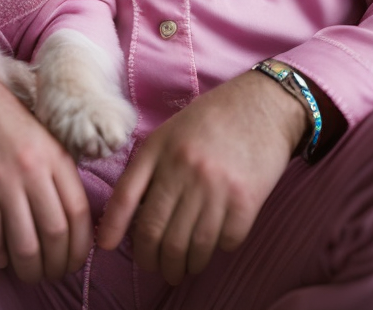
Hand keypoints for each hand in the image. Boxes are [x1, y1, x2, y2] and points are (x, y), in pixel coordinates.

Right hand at [0, 32, 92, 283]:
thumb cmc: (1, 116)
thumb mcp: (42, 134)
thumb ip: (59, 171)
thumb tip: (76, 218)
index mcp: (52, 155)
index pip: (77, 213)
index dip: (80, 247)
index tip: (76, 261)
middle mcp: (28, 171)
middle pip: (54, 235)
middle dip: (57, 265)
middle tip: (53, 273)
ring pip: (23, 246)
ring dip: (29, 269)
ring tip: (29, 272)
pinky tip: (2, 256)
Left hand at [97, 70, 307, 284]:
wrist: (264, 103)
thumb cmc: (213, 118)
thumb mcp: (172, 130)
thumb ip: (151, 166)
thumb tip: (133, 213)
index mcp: (161, 149)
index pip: (126, 196)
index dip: (112, 226)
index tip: (107, 245)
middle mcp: (184, 169)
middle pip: (156, 232)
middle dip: (152, 260)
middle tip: (157, 267)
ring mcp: (216, 186)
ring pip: (190, 246)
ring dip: (184, 266)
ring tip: (183, 268)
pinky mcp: (246, 200)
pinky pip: (225, 241)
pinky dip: (218, 250)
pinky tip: (216, 244)